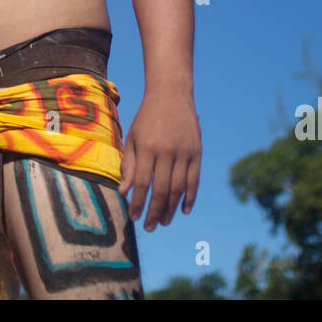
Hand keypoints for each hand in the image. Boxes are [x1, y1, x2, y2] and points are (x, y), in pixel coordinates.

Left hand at [118, 90, 200, 231]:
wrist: (171, 94)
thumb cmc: (146, 118)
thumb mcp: (132, 138)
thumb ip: (128, 165)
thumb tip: (124, 192)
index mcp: (148, 148)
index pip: (143, 183)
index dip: (138, 203)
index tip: (133, 217)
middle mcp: (167, 151)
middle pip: (162, 190)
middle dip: (154, 211)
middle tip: (149, 227)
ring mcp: (184, 152)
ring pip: (179, 188)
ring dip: (171, 209)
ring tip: (163, 222)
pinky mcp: (197, 152)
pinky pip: (194, 180)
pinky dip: (190, 197)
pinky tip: (184, 211)